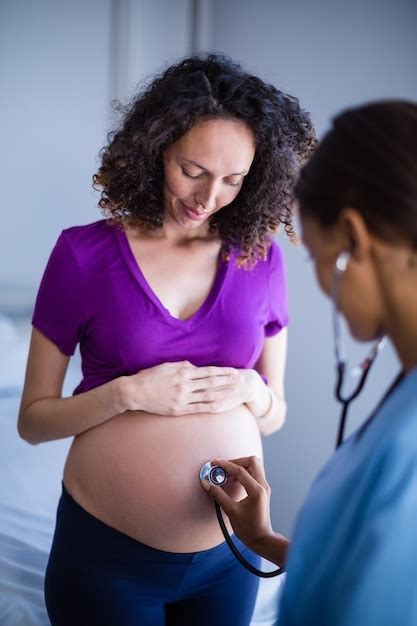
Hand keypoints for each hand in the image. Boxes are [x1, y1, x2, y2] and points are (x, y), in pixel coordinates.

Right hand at [119, 361, 241, 415]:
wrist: (133, 392)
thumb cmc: (149, 377)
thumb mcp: (166, 366)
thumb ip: (182, 365)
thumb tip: (195, 367)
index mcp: (182, 372)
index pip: (208, 371)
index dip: (222, 371)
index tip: (233, 371)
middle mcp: (184, 385)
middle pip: (211, 383)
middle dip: (227, 382)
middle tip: (240, 381)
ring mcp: (182, 399)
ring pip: (207, 396)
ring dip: (223, 394)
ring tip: (235, 393)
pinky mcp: (178, 410)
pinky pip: (198, 409)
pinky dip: (211, 407)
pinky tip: (221, 406)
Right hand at [201, 455, 274, 551]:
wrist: (261, 539)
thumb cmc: (249, 529)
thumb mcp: (231, 511)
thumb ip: (218, 495)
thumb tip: (206, 483)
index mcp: (256, 490)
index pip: (240, 470)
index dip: (225, 465)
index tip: (214, 463)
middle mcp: (263, 485)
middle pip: (252, 461)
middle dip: (236, 461)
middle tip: (223, 468)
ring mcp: (264, 487)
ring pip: (254, 466)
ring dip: (240, 466)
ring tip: (227, 473)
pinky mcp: (262, 490)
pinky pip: (254, 473)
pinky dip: (244, 472)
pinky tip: (233, 480)